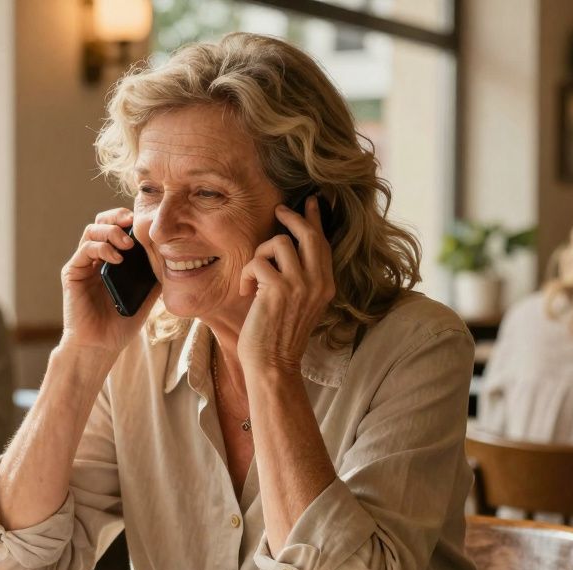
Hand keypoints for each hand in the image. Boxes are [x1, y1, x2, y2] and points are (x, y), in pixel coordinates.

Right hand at [59, 208, 161, 358]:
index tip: (146, 222)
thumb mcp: (146, 295)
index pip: (117, 227)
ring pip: (91, 231)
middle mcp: (95, 258)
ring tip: (128, 244)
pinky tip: (117, 259)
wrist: (100, 346)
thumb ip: (155, 274)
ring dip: (111, 231)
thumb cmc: (122, 323)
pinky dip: (101, 249)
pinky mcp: (72, 272)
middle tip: (133, 221)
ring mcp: (83, 264)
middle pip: (101, 222)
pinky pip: (84, 250)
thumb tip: (173, 256)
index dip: (129, 219)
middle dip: (117, 217)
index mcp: (111, 259)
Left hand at [237, 196, 335, 374]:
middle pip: (307, 234)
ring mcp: (300, 284)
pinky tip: (247, 291)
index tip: (310, 202)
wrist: (274, 364)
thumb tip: (288, 246)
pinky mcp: (278, 288)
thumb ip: (301, 277)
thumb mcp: (300, 303)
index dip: (315, 220)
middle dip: (291, 218)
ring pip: (278, 243)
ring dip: (259, 254)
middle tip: (279, 210)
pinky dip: (247, 274)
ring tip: (254, 276)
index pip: (323, 243)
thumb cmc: (279, 335)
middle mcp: (318, 282)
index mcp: (326, 285)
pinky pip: (258, 261)